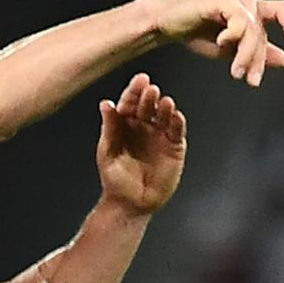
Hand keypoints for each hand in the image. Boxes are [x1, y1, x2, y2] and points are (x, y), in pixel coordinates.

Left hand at [96, 74, 185, 216]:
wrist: (129, 203)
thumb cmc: (114, 177)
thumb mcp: (108, 151)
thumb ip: (110, 127)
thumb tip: (105, 103)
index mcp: (125, 123)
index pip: (130, 102)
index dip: (134, 90)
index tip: (140, 79)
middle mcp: (143, 125)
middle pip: (148, 106)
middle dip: (149, 96)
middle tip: (151, 89)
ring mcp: (159, 135)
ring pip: (164, 116)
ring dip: (165, 108)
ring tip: (164, 102)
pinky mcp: (174, 147)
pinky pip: (176, 132)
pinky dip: (177, 123)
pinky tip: (176, 116)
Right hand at [145, 0, 283, 86]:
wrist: (165, 23)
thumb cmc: (195, 32)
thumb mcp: (231, 49)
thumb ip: (255, 53)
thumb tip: (283, 58)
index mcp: (250, 12)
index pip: (281, 11)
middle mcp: (245, 3)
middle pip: (263, 31)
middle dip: (257, 59)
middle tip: (250, 79)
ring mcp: (234, 0)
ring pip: (253, 29)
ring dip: (246, 54)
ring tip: (234, 71)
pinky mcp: (222, 0)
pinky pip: (240, 20)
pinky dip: (233, 35)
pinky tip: (221, 42)